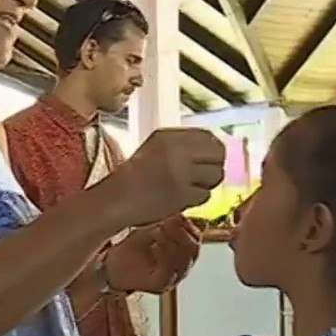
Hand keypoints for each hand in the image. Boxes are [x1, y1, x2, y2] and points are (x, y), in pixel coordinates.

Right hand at [101, 129, 224, 228]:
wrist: (117, 200)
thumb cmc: (135, 177)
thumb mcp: (155, 149)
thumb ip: (182, 146)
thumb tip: (212, 149)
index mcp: (168, 136)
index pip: (208, 136)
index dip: (214, 149)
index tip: (210, 158)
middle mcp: (176, 150)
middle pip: (218, 153)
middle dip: (215, 165)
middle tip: (204, 175)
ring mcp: (181, 172)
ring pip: (216, 175)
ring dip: (208, 184)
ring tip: (191, 187)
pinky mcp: (182, 193)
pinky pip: (205, 195)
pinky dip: (197, 199)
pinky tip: (183, 198)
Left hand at [105, 216, 201, 292]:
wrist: (113, 265)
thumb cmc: (134, 247)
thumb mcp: (153, 227)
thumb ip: (168, 220)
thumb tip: (180, 204)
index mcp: (184, 252)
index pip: (196, 237)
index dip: (187, 223)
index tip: (174, 213)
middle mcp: (183, 266)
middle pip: (193, 249)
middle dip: (180, 232)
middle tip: (165, 222)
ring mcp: (173, 278)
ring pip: (184, 260)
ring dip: (171, 241)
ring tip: (157, 231)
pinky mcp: (160, 285)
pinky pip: (168, 271)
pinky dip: (163, 255)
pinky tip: (155, 245)